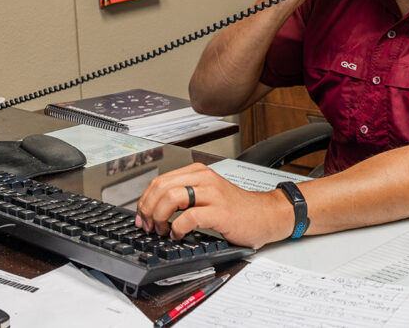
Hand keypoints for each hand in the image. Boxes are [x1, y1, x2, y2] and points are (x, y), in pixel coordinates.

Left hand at [133, 163, 291, 248]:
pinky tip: (178, 235)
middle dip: (148, 209)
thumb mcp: (207, 194)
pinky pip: (189, 217)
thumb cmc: (237, 209)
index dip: (145, 200)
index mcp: (198, 172)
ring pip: (171, 197)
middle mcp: (204, 179)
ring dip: (160, 217)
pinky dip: (177, 228)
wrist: (266, 215)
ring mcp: (212, 194)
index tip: (142, 216)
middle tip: (148, 226)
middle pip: (161, 187)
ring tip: (162, 230)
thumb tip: (154, 209)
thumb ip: (184, 196)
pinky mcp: (220, 212)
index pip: (159, 181)